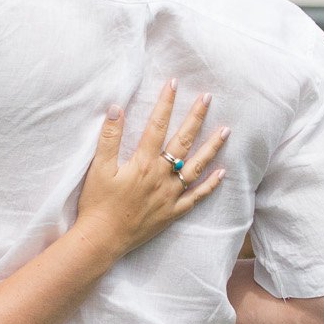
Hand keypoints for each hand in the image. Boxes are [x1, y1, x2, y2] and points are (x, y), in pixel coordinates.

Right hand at [73, 82, 226, 255]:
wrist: (102, 239)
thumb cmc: (97, 204)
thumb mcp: (98, 168)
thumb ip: (109, 138)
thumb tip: (116, 108)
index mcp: (142, 163)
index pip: (157, 125)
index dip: (166, 103)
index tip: (174, 83)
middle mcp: (161, 176)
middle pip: (183, 141)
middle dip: (196, 117)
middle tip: (208, 98)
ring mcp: (170, 195)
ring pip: (196, 167)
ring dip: (212, 147)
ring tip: (226, 130)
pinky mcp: (172, 212)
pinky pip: (196, 197)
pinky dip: (210, 185)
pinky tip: (222, 173)